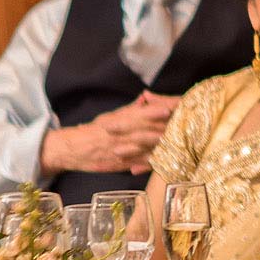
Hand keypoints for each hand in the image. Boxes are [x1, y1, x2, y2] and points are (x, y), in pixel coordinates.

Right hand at [40, 93, 175, 174]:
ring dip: (160, 143)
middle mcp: (122, 133)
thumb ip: (131, 109)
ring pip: (144, 146)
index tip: (172, 106)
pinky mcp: (123, 163)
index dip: (157, 110)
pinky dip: (152, 161)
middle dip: (166, 126)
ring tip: (178, 140)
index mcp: (120, 120)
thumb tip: (146, 97)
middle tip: (185, 122)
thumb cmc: (94, 131)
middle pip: (147, 129)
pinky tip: (166, 160)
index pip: (141, 113)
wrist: (73, 149)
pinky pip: (139, 162)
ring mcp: (122, 149)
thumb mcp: (111, 116)